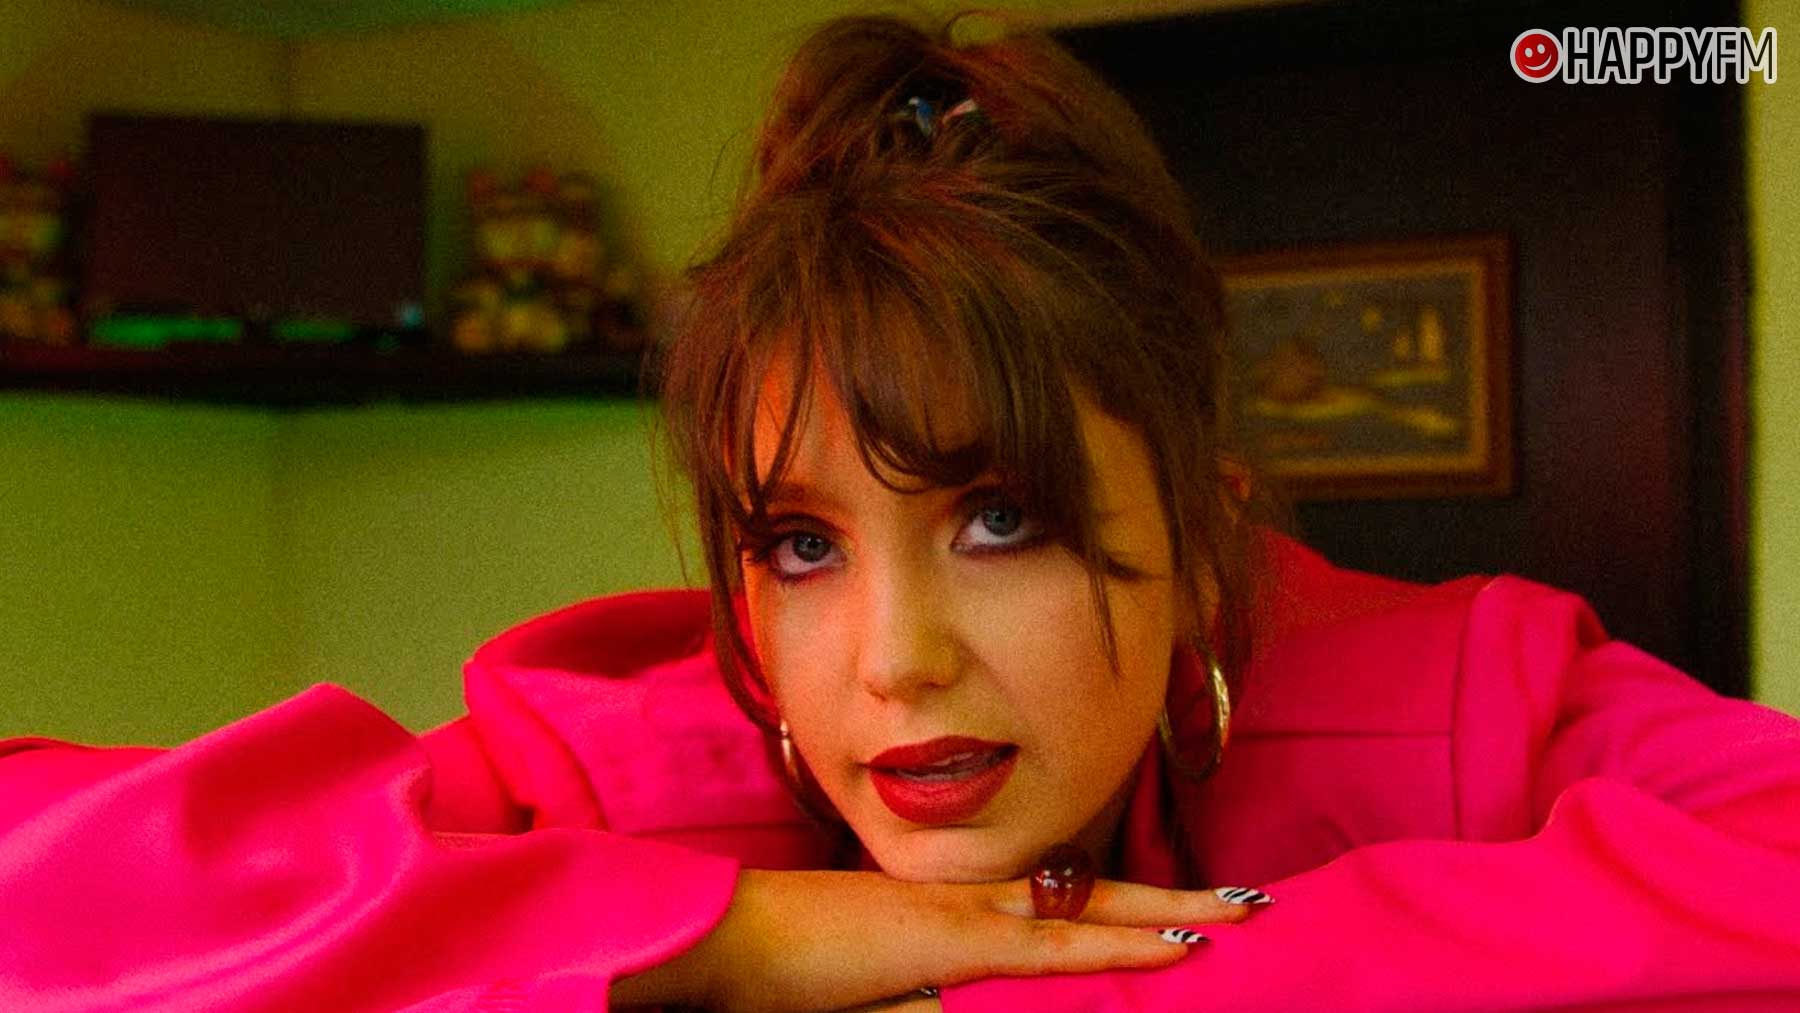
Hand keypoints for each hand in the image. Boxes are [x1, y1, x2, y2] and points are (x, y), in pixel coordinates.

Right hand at [612, 867, 1254, 1011]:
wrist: (731, 942)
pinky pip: (1055, 944)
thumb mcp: (880, 992)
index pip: (1056, 905)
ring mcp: (966, 916)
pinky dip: (1119, 941)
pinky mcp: (952, 939)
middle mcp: (973, 903)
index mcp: (956, 913)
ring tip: (1233, 914)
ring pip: (1089, 910)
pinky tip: (1174, 943)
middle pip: (1091, 894)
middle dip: (1173, 896)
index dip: (1120, 905)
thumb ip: (930, 1000)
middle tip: (1250, 899)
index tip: (1180, 909)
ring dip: (1165, 911)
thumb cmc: (789, 973)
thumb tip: (957, 1007)